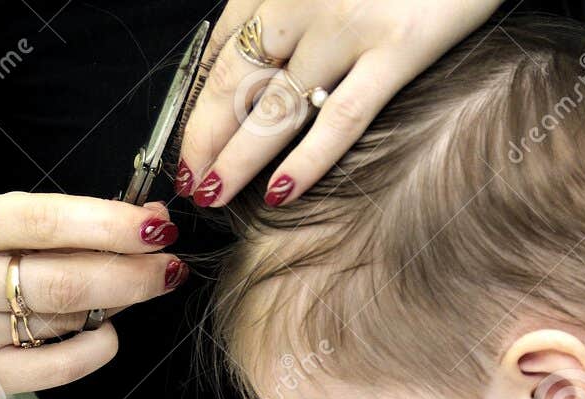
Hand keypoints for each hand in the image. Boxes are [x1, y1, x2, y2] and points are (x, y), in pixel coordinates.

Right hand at [0, 191, 186, 398]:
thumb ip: (59, 221)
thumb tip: (147, 218)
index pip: (48, 221)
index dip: (113, 225)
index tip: (158, 226)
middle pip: (66, 280)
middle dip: (132, 273)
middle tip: (170, 266)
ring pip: (65, 321)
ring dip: (116, 304)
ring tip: (137, 288)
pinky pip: (57, 367)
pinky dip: (95, 350)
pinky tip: (108, 332)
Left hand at [177, 0, 500, 206]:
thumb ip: (299, 12)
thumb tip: (276, 65)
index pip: (222, 49)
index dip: (198, 101)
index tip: (188, 139)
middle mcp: (303, 2)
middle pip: (236, 82)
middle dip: (204, 136)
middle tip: (189, 180)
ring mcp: (347, 28)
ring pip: (276, 107)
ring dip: (237, 157)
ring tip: (213, 193)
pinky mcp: (397, 50)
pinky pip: (342, 118)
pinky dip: (307, 161)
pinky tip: (280, 192)